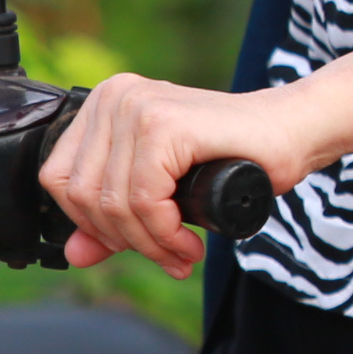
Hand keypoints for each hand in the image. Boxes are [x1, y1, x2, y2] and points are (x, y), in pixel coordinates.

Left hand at [40, 73, 321, 277]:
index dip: (92, 225)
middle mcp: (114, 97)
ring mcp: (137, 107)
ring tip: (181, 254)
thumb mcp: (161, 192)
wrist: (293, 130)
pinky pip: (145, 201)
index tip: (133, 243)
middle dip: (125, 240)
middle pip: (82, 195)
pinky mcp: (164, 125)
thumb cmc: (234, 156)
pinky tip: (188, 243)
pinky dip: (165, 233)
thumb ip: (113, 221)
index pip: (59, 180)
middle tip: (166, 255)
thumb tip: (73, 256)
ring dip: (150, 244)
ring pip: (113, 203)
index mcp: (104, 103)